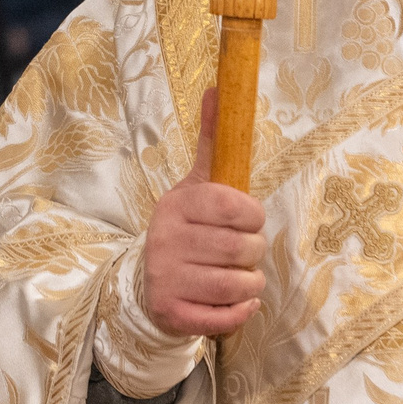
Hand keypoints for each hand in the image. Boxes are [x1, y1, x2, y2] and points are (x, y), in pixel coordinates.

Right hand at [139, 89, 267, 338]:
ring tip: (232, 276)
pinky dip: (240, 312)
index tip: (243, 221)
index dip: (254, 217)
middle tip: (234, 252)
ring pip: (242, 284)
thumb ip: (212, 140)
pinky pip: (229, 317)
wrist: (148, 284)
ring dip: (249, 284)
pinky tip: (231, 301)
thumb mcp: (196, 184)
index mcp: (178, 205)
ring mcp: (167, 278)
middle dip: (252, 253)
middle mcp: (167, 240)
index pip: (241, 208)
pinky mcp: (173, 313)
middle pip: (247, 248)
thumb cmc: (187, 230)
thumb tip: (219, 86)